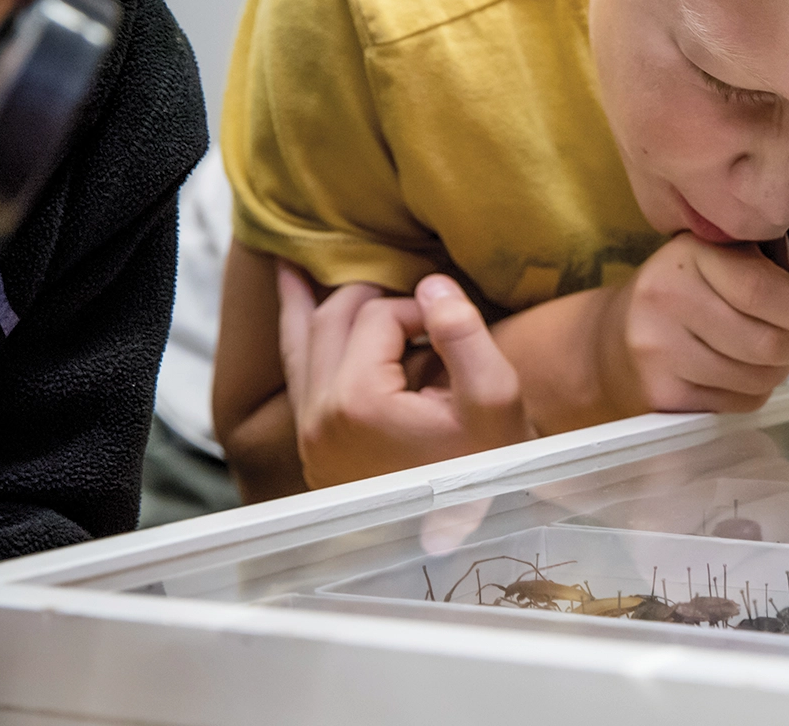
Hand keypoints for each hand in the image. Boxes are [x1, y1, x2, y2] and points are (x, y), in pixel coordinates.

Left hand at [277, 263, 533, 488]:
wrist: (468, 529)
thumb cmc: (487, 466)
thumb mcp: (494, 399)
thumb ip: (464, 333)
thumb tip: (431, 283)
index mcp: (358, 401)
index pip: (379, 314)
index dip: (421, 307)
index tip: (453, 327)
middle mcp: (319, 416)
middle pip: (333, 318)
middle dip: (374, 297)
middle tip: (415, 297)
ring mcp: (309, 432)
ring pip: (301, 340)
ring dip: (315, 300)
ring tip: (302, 258)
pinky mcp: (312, 444)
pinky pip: (297, 371)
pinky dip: (298, 330)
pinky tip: (294, 300)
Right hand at [596, 234, 788, 414]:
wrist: (608, 340)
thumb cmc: (680, 295)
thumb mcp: (711, 259)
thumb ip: (763, 266)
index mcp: (688, 255)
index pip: (762, 290)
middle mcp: (666, 299)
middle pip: (766, 341)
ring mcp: (658, 351)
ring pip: (758, 378)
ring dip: (780, 370)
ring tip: (772, 354)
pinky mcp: (661, 394)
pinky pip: (738, 403)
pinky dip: (754, 393)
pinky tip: (740, 374)